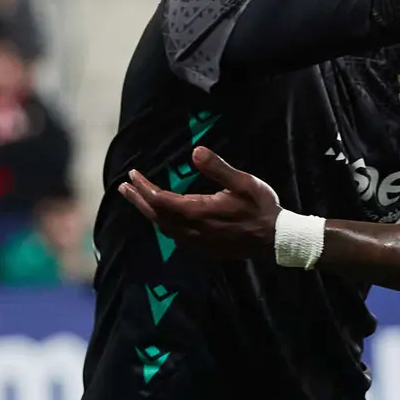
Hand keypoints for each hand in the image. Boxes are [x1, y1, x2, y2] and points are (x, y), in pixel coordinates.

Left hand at [118, 146, 281, 259]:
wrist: (275, 239)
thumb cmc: (261, 207)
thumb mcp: (242, 182)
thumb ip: (217, 167)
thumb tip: (195, 151)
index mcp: (197, 212)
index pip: (161, 199)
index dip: (144, 187)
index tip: (132, 175)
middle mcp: (191, 230)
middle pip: (156, 215)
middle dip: (139, 200)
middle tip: (124, 187)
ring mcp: (196, 242)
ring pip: (164, 227)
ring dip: (149, 212)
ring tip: (139, 200)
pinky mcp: (203, 248)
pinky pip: (175, 236)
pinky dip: (163, 224)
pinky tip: (164, 219)